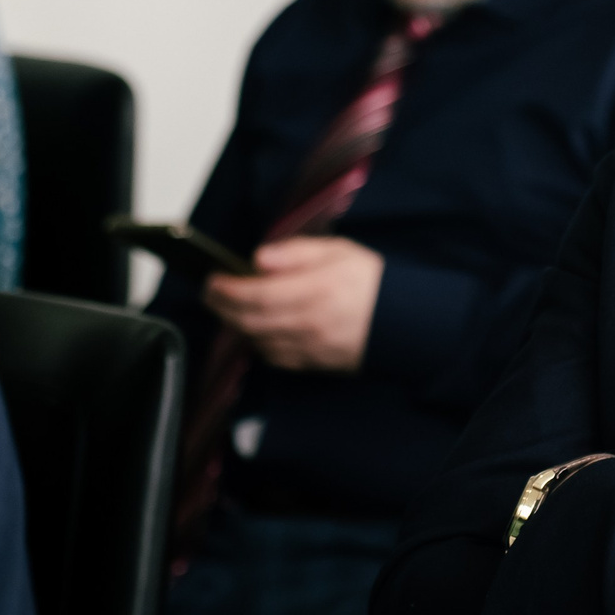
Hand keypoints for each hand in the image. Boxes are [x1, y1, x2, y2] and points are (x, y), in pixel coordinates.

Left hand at [203, 236, 383, 372]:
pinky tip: (254, 329)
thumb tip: (258, 259)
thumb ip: (295, 253)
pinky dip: (257, 343)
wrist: (404, 320)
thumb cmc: (370, 281)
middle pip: (249, 320)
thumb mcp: (338, 251)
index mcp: (317, 290)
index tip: (212, 279)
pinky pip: (274, 357)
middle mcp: (310, 322)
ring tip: (227, 307)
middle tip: (210, 293)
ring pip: (258, 340)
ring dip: (236, 325)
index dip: (228, 289)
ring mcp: (311, 347)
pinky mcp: (314, 363)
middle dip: (222, 307)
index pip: (257, 294)